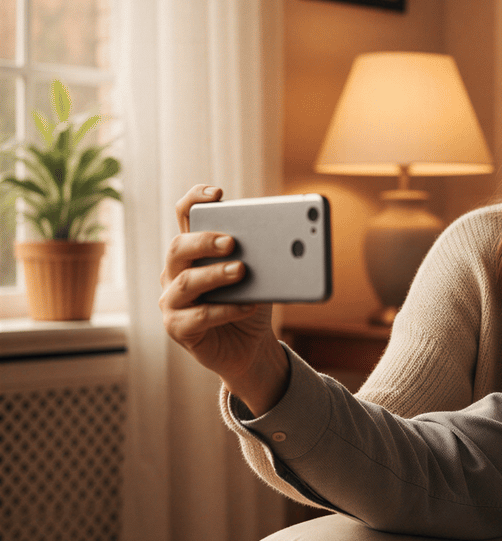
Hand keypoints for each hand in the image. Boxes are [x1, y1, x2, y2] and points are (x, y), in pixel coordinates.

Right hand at [159, 184, 288, 414]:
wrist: (250, 346)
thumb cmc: (252, 302)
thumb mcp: (261, 276)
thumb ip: (264, 257)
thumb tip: (289, 241)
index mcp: (194, 250)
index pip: (185, 215)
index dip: (195, 200)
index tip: (217, 194)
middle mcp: (176, 271)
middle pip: (179, 247)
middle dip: (204, 241)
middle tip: (232, 241)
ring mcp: (172, 300)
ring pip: (185, 282)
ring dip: (214, 275)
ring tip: (241, 271)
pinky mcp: (178, 328)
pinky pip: (197, 318)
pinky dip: (224, 311)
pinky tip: (247, 306)